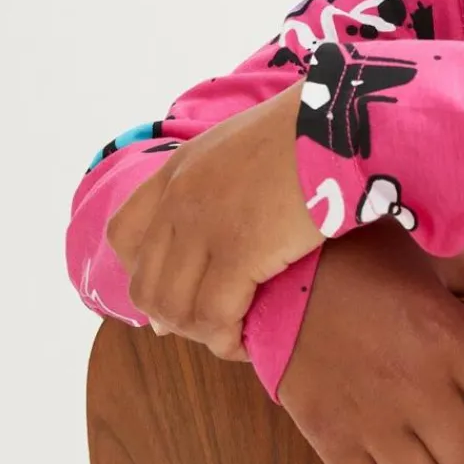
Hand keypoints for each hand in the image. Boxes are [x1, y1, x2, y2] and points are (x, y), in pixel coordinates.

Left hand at [105, 80, 323, 360]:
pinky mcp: (240, 252)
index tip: (176, 290)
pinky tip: (246, 342)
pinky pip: (215, 317)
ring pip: (175, 309)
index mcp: (178, 170)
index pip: (125, 236)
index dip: (144, 272)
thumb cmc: (308, 129)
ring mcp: (204, 227)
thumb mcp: (244, 146)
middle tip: (213, 324)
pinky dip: (226, 339)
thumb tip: (215, 238)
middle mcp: (179, 200)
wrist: (339, 121)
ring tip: (232, 336)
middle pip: (147, 284)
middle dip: (173, 316)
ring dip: (200, 333)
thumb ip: (220, 185)